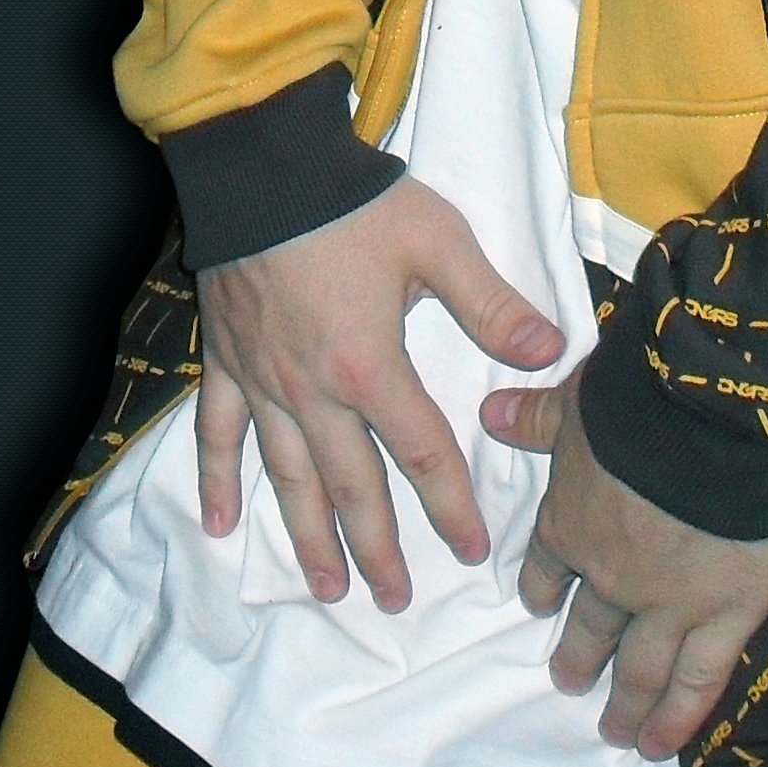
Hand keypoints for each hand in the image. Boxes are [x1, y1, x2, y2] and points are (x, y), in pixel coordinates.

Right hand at [196, 176, 562, 613]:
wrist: (265, 166)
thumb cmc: (355, 202)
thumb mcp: (438, 243)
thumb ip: (492, 304)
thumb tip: (548, 352)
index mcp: (369, 367)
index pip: (420, 451)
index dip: (449, 504)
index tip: (470, 549)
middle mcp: (312, 390)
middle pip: (350, 485)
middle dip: (376, 547)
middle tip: (393, 600)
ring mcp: (264, 380)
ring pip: (287, 475)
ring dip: (308, 533)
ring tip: (327, 585)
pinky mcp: (227, 360)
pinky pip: (219, 432)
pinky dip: (218, 478)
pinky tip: (221, 521)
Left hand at [482, 371, 767, 762]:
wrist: (701, 415)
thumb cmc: (634, 398)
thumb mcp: (575, 401)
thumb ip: (536, 417)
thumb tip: (492, 412)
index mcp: (572, 523)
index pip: (548, 568)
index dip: (544, 589)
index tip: (541, 607)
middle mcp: (610, 576)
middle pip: (590, 627)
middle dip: (578, 656)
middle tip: (568, 680)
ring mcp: (665, 604)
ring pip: (640, 667)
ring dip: (624, 702)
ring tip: (616, 728)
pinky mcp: (722, 615)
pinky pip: (697, 679)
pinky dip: (678, 716)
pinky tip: (662, 742)